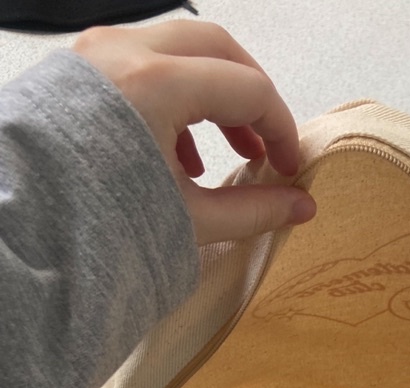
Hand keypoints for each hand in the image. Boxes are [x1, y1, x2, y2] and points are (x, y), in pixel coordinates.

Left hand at [73, 21, 315, 243]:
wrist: (17, 238)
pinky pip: (143, 65)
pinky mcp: (79, 73)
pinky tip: (182, 152)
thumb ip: (255, 210)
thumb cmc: (95, 225)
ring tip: (232, 150)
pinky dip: (177, 96)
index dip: (281, 128)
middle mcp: (124, 53)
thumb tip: (302, 207)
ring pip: (178, 51)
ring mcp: (95, 56)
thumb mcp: (189, 221)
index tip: (290, 167)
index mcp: (156, 84)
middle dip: (252, 94)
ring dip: (215, 94)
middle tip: (267, 144)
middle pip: (217, 48)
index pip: (248, 87)